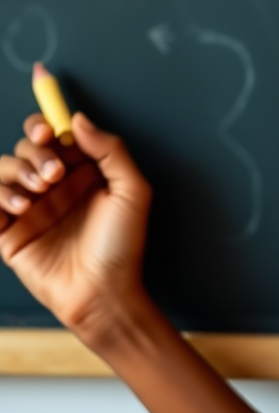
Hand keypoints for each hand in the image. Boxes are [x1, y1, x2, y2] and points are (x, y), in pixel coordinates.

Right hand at [0, 112, 152, 346]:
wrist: (103, 293)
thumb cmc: (123, 244)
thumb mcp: (131, 190)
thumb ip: (110, 149)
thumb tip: (77, 119)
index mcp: (82, 169)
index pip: (54, 135)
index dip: (44, 126)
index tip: (48, 132)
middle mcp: (54, 184)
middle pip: (25, 148)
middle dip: (34, 153)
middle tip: (52, 175)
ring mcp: (30, 207)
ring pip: (3, 169)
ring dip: (16, 172)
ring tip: (38, 192)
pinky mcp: (8, 233)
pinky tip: (21, 207)